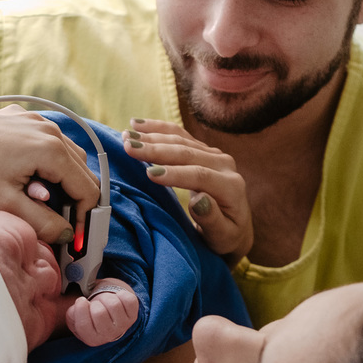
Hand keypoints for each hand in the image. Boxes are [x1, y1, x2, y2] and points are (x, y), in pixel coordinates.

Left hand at [0, 106, 100, 244]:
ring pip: (69, 155)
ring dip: (64, 180)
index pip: (87, 189)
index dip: (85, 217)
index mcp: (51, 151)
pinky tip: (30, 177)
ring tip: (45, 202)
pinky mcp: (23, 117)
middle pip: (82, 171)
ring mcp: (37, 120)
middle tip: (63, 224)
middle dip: (77, 200)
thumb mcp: (6, 205)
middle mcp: (50, 130)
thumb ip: (43, 222)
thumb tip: (66, 234)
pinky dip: (49, 161)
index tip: (76, 237)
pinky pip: (49, 140)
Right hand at [66, 281, 139, 345]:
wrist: (108, 316)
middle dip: (94, 302)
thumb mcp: (75, 318)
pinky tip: (117, 299)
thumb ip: (72, 313)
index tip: (81, 300)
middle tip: (95, 303)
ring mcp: (123, 326)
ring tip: (104, 301)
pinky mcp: (133, 316)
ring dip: (107, 297)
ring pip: (114, 304)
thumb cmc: (89, 316)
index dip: (80, 309)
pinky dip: (121, 294)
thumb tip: (80, 304)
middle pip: (99, 313)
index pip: (83, 325)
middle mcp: (108, 335)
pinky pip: (128, 300)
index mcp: (91, 338)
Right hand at [122, 118, 252, 262]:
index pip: (200, 176)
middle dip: (156, 149)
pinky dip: (158, 129)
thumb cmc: (225, 237)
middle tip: (129, 147)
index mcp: (231, 186)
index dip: (175, 173)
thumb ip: (212, 220)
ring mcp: (214, 155)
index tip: (149, 174)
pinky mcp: (204, 150)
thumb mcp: (222, 237)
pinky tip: (138, 125)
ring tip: (127, 136)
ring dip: (152, 136)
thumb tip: (199, 200)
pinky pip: (180, 135)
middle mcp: (225, 165)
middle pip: (188, 153)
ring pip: (181, 140)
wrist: (235, 227)